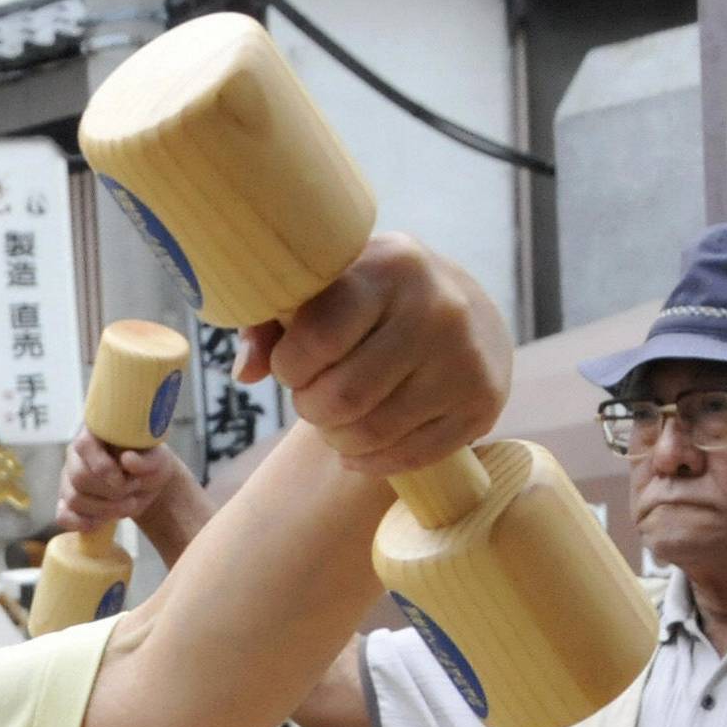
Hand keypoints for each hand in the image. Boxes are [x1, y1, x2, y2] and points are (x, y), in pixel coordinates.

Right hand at [59, 430, 208, 565]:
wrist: (146, 483)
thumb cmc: (149, 463)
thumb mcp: (157, 459)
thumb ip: (146, 459)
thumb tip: (127, 460)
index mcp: (95, 435)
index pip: (83, 445)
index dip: (101, 466)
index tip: (122, 479)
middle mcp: (76, 456)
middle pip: (79, 478)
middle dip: (110, 492)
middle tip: (133, 489)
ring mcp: (69, 480)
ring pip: (74, 499)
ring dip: (105, 509)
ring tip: (128, 503)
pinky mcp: (68, 503)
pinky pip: (63, 516)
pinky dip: (81, 523)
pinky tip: (101, 522)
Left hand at [252, 235, 511, 481]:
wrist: (468, 312)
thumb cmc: (370, 303)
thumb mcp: (324, 290)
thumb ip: (269, 323)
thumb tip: (244, 373)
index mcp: (390, 266)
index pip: (317, 337)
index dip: (291, 365)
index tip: (294, 365)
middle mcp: (437, 308)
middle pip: (343, 396)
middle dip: (312, 408)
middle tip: (314, 399)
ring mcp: (465, 358)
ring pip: (373, 432)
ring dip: (338, 439)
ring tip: (338, 420)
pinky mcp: (482, 403)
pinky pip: (409, 457)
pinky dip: (372, 461)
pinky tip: (363, 446)